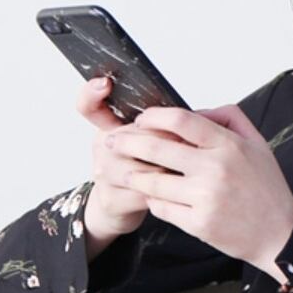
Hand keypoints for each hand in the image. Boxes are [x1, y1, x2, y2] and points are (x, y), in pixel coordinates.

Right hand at [75, 76, 185, 245]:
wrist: (120, 208)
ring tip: (185, 174)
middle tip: (189, 149)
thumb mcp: (148, 143)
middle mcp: (102, 147)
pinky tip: (176, 195)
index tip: (105, 83)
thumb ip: (165, 126)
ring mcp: (104, 173)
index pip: (89, 105)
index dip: (92, 93)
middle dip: (168, 143)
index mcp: (109, 127)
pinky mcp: (112, 198)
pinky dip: (166, 194)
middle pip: (137, 137)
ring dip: (171, 172)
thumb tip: (203, 115)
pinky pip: (146, 193)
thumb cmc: (142, 172)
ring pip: (145, 168)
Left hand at [106, 103, 292, 278]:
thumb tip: (195, 110)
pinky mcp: (199, 224)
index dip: (153, 116)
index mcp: (228, 146)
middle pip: (157, 148)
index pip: (180, 120)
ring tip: (120, 169)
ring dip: (132, 174)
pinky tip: (151, 197)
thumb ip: (229, 118)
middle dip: (128, 142)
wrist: (281, 237)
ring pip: (153, 181)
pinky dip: (154, 202)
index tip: (140, 119)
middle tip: (112, 141)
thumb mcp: (258, 145)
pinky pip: (162, 208)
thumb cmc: (269, 191)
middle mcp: (215, 170)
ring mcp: (205, 199)